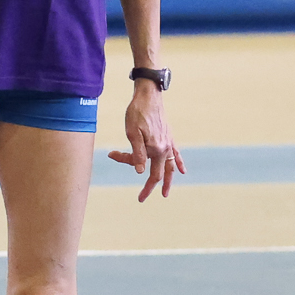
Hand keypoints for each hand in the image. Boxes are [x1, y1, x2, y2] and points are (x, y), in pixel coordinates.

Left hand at [107, 81, 183, 200]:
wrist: (149, 95)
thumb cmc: (137, 112)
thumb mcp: (132, 132)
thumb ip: (137, 153)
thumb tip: (140, 171)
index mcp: (156, 148)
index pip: (143, 167)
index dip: (127, 165)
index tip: (112, 155)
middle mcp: (165, 148)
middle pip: (160, 173)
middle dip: (150, 187)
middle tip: (141, 198)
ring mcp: (169, 143)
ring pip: (170, 167)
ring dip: (168, 180)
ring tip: (165, 193)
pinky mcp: (169, 136)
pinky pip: (176, 154)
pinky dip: (178, 163)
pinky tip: (182, 171)